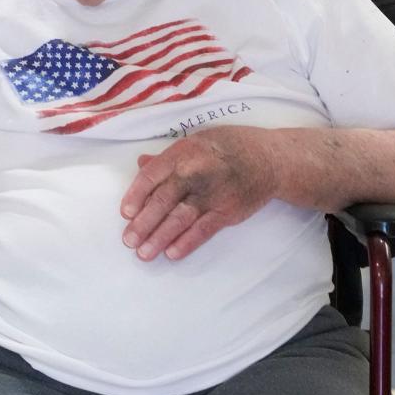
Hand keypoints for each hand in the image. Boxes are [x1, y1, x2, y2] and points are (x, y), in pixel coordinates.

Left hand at [120, 126, 278, 260]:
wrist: (270, 159)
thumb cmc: (229, 147)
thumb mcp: (197, 141)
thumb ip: (168, 156)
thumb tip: (141, 163)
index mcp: (184, 153)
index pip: (152, 175)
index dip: (136, 195)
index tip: (125, 213)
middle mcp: (196, 173)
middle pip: (163, 200)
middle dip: (143, 223)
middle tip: (128, 240)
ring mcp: (212, 194)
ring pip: (180, 219)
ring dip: (159, 238)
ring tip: (144, 253)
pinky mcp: (227, 211)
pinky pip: (203, 230)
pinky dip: (187, 243)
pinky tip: (171, 253)